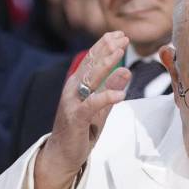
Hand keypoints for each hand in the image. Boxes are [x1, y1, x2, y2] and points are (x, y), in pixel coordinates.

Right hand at [34, 31, 131, 188]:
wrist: (62, 155)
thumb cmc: (81, 130)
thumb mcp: (100, 107)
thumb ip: (111, 89)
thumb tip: (127, 70)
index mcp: (78, 84)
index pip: (92, 60)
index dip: (105, 45)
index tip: (120, 34)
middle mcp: (72, 89)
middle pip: (90, 64)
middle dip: (107, 49)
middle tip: (123, 37)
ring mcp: (72, 102)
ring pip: (89, 79)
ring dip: (106, 64)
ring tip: (121, 52)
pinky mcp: (75, 118)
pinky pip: (92, 105)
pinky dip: (106, 97)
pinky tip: (120, 93)